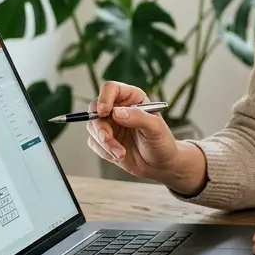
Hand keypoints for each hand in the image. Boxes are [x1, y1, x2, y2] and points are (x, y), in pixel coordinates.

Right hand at [85, 81, 204, 193]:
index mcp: (132, 98)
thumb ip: (138, 117)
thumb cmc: (162, 142)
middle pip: (95, 108)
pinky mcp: (104, 140)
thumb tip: (117, 112)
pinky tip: (119, 155)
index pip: (111, 89)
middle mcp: (118, 108)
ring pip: (93, 127)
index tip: (104, 112)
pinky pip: (93, 142)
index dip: (104, 98)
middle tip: (108, 138)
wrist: (160, 165)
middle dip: (100, 126)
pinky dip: (104, 150)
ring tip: (121, 153)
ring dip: (104, 142)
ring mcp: (110, 124)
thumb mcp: (156, 128)